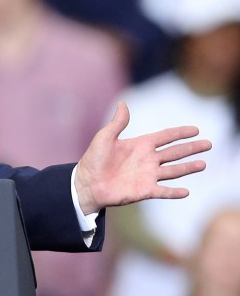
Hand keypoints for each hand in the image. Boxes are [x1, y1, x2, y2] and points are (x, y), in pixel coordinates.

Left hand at [74, 101, 211, 215]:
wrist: (87, 183)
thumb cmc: (93, 159)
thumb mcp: (104, 137)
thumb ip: (117, 123)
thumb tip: (123, 103)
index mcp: (140, 145)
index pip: (165, 137)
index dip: (180, 133)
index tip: (195, 129)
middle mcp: (147, 160)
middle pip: (174, 153)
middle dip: (191, 148)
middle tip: (208, 144)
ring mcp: (147, 175)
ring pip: (173, 171)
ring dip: (188, 168)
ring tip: (203, 164)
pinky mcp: (144, 190)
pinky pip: (163, 191)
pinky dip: (174, 192)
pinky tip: (186, 191)